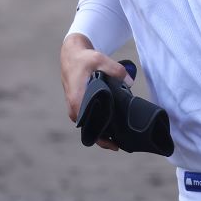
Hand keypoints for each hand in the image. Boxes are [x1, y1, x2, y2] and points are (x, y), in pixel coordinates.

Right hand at [61, 33, 130, 150]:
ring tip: (118, 139)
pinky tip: (110, 128)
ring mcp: (74, 108)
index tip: (115, 143)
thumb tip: (129, 81)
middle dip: (104, 139)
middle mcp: (74, 108)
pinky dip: (97, 126)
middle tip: (121, 145)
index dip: (102, 137)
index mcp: (77, 100)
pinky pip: (87, 121)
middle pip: (88, 130)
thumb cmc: (84, 59)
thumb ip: (115, 69)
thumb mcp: (99, 59)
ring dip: (101, 133)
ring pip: (88, 127)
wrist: (71, 55)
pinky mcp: (77, 106)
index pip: (88, 126)